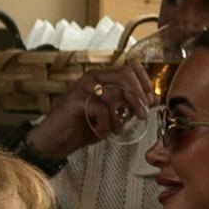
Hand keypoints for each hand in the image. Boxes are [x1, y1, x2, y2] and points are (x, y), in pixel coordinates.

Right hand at [25, 58, 148, 164]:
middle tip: (143, 115)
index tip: (151, 100)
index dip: (145, 82)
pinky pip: (103, 110)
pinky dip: (106, 125)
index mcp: (103, 78)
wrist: (55, 141)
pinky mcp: (76, 100)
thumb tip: (153, 100)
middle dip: (139, 97)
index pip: (132, 67)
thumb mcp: (113, 116)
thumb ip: (129, 107)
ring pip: (115, 93)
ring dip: (121, 116)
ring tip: (116, 129)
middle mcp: (93, 78)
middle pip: (127, 75)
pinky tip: (101, 132)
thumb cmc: (83, 127)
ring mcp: (83, 87)